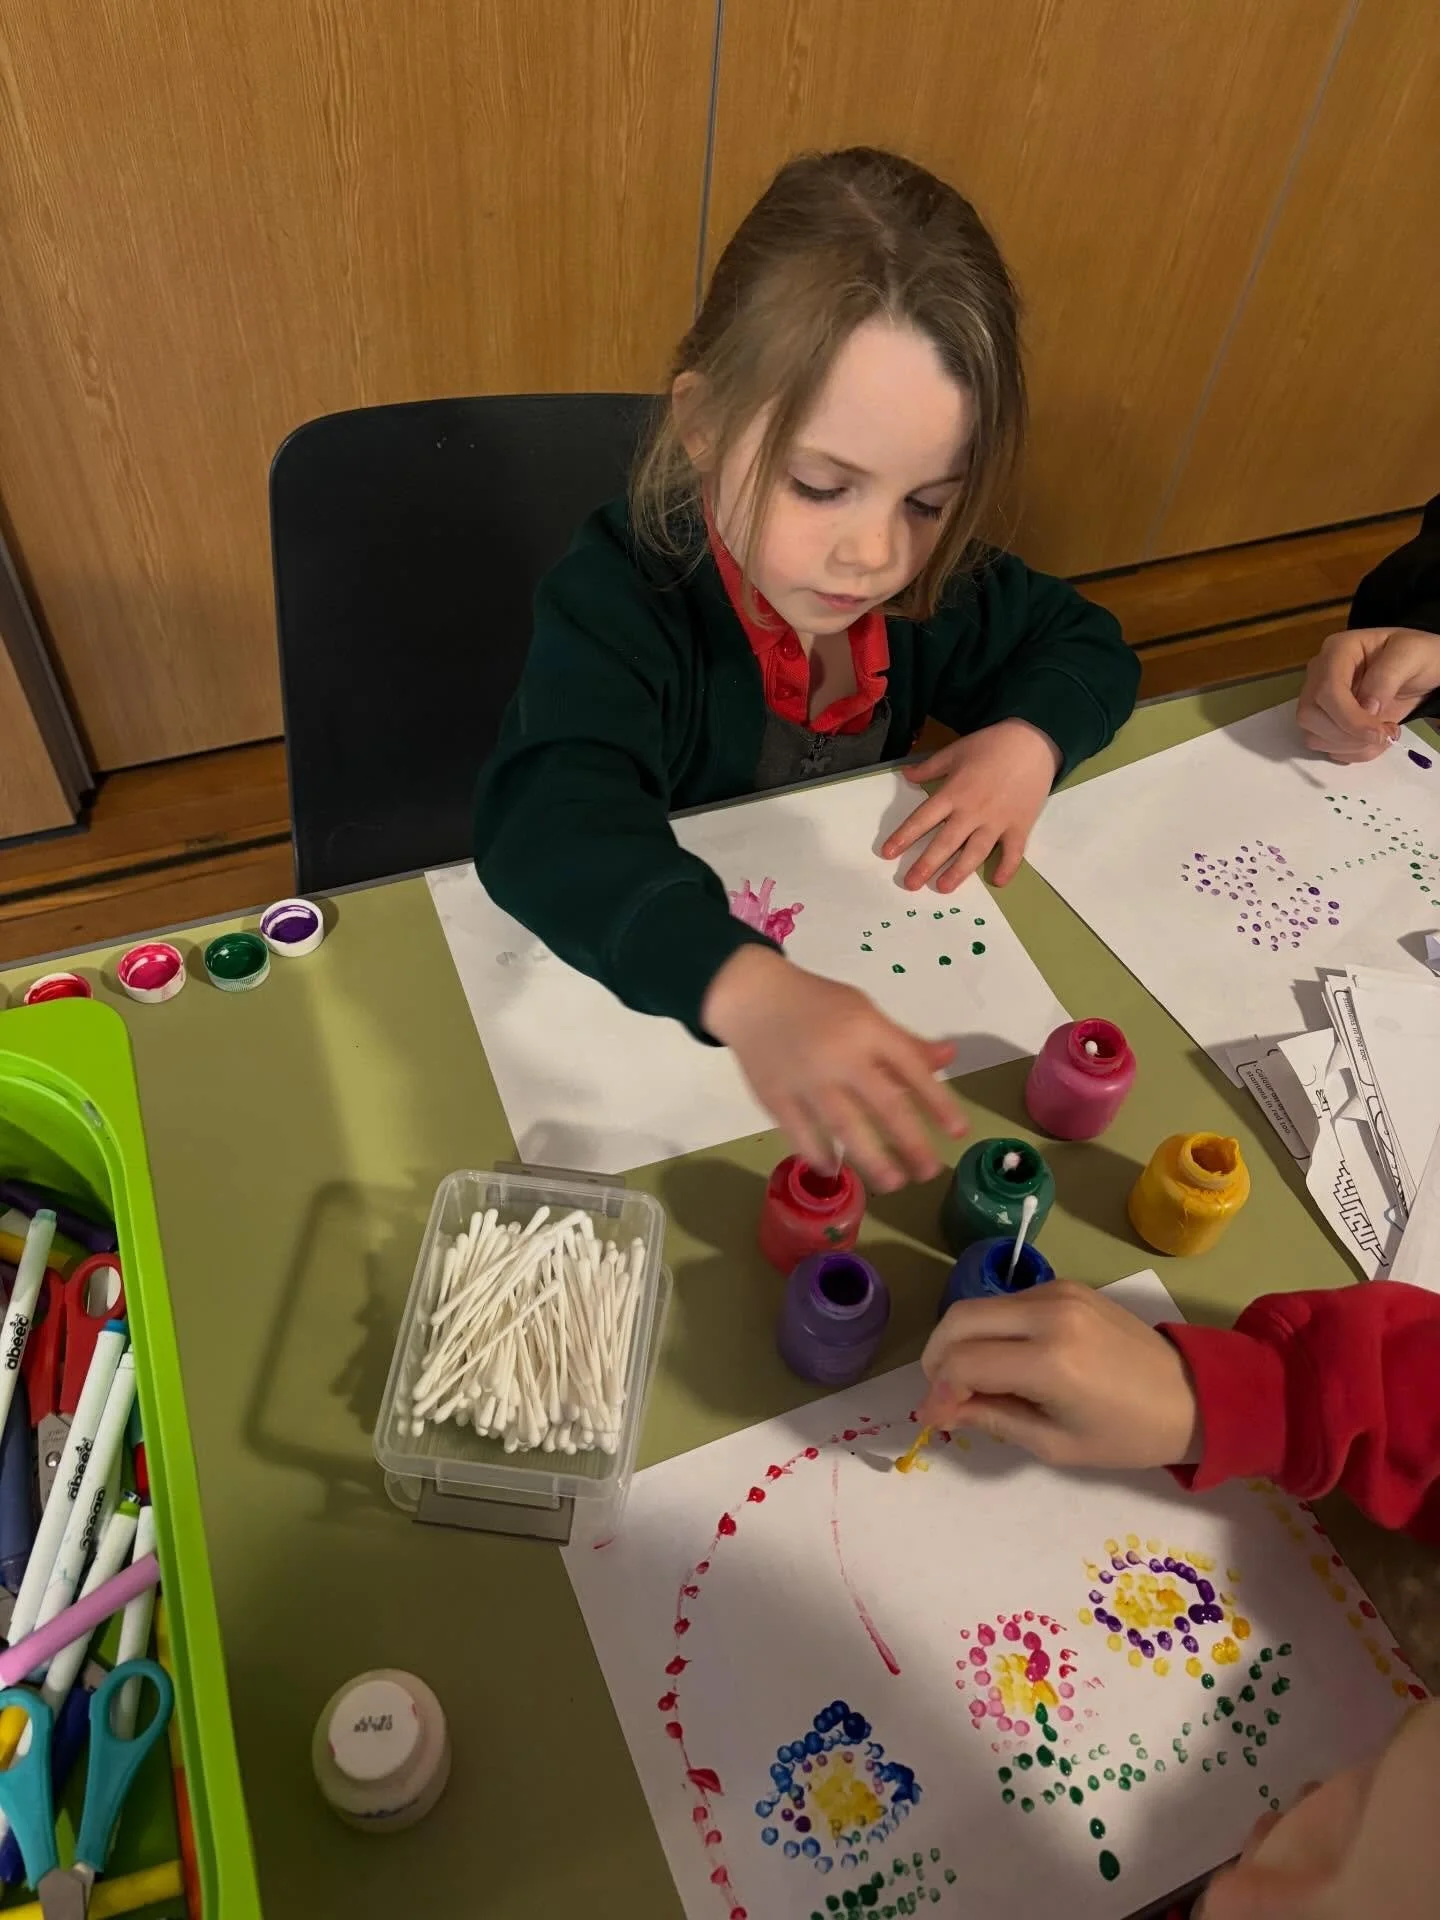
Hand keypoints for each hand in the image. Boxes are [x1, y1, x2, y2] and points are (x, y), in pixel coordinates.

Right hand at [702, 945, 966, 1190]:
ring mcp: (807, 1081)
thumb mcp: (865, 1011)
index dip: (939, 1103)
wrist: (753, 997)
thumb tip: (949, 1057)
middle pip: (885, 1106)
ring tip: (893, 1183)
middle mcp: (841, 1057)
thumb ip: (905, 1041)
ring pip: (845, 1128)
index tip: (959, 1132)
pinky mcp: (776, 1097)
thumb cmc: (817, 1004)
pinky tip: (835, 1170)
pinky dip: (820, 1156)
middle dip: (912, 1143)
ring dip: (873, 1160)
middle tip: (930, 1172)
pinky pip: (803, 1136)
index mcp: (868, 1030)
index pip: (913, 1070)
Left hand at [881, 719, 1060, 892]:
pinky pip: (1013, 852)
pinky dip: (1007, 868)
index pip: (922, 819)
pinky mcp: (1020, 826)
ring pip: (975, 852)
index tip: (888, 854)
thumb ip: (929, 767)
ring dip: (958, 872)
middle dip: (926, 865)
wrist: (1033, 741)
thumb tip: (905, 775)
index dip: (904, 837)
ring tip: (943, 888)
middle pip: (945, 843)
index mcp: (953, 793)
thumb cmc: (990, 745)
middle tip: (911, 884)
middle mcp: (972, 812)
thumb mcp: (955, 751)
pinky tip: (997, 882)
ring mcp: (997, 821)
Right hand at [917, 1278, 1200, 1468]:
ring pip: (979, 1306)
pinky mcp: (1067, 1285)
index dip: (939, 1392)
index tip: (935, 1418)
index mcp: (1050, 1360)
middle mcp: (1049, 1313)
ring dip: (961, 1341)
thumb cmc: (1127, 1434)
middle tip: (943, 1393)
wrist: (1191, 1395)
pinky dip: (991, 1328)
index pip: (963, 1363)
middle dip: (938, 1358)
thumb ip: (992, 1419)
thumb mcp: (1055, 1444)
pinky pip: (1008, 1301)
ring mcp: (1058, 1292)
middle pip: (959, 1320)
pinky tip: (1004, 1359)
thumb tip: (940, 1410)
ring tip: (971, 1380)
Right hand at [1298, 626, 1439, 762]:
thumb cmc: (1414, 657)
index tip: (1378, 731)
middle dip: (1348, 735)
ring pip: (1314, 736)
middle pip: (1310, 716)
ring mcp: (1319, 701)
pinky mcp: (1326, 723)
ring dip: (1353, 746)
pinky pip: (1328, 748)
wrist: (1418, 672)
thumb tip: (1368, 708)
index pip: (1326, 690)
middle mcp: (1319, 676)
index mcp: (1337, 651)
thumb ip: (1387, 677)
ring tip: (1385, 734)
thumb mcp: (1409, 656)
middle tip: (1384, 734)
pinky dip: (1355, 753)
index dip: (1348, 717)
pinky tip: (1375, 740)